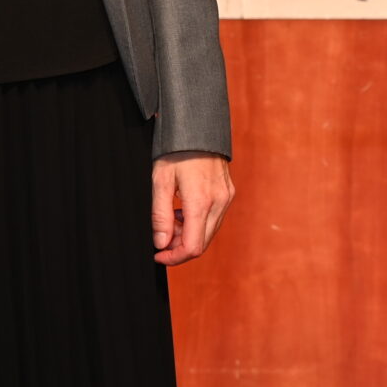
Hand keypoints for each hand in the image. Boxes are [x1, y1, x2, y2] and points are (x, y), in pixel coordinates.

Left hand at [152, 152, 235, 266]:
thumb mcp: (160, 183)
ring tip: (170, 219)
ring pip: (209, 232)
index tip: (158, 255)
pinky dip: (197, 222)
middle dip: (179, 246)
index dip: (174, 257)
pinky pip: (214, 219)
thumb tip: (160, 243)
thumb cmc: (177, 152)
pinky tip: (183, 211)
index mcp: (201, 202)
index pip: (193, 247)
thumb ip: (160, 216)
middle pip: (202, 243)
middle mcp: (219, 203)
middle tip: (161, 236)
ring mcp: (226, 198)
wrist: (198, 128)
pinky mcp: (228, 193)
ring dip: (188, 234)